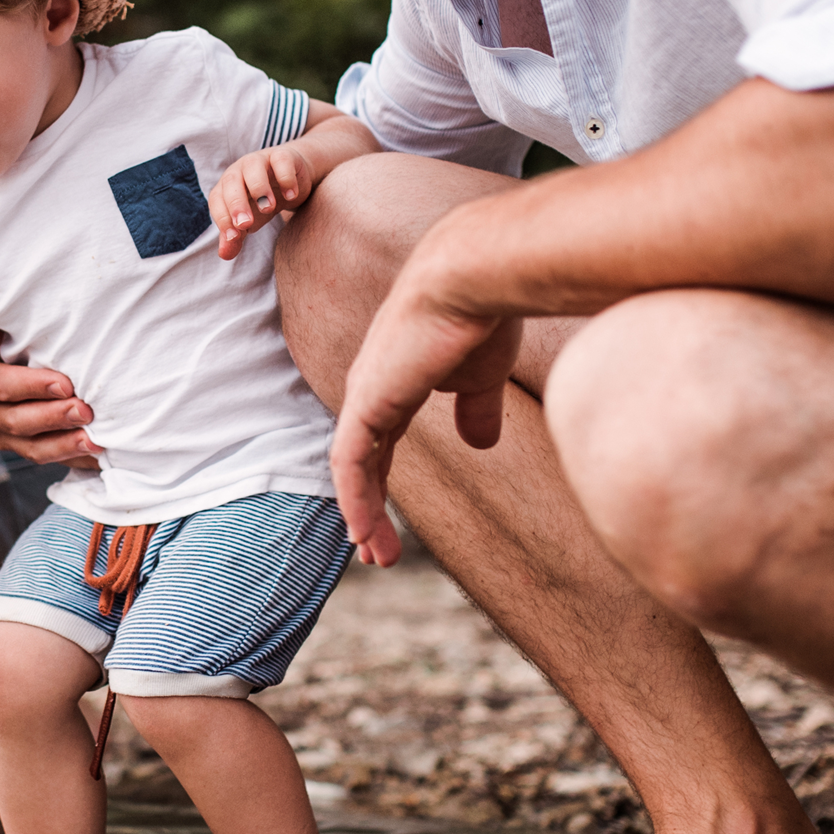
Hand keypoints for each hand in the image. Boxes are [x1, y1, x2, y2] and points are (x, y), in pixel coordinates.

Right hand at [0, 313, 101, 469]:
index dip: (32, 386)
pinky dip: (75, 459)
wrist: (8, 362)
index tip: (66, 384)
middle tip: (85, 411)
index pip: (0, 386)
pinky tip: (97, 456)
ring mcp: (2, 436)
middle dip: (54, 418)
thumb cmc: (5, 338)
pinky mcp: (23, 449)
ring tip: (95, 440)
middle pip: (18, 422)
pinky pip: (50, 459)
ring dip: (65, 445)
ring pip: (33, 448)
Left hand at [211, 142, 319, 259]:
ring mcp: (260, 160)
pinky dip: (286, 178)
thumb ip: (237, 237)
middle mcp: (239, 171)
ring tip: (269, 208)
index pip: (217, 200)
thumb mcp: (251, 221)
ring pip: (253, 167)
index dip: (222, 218)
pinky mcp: (282, 156)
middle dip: (236, 204)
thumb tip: (224, 255)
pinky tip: (291, 196)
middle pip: (231, 182)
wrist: (291, 177)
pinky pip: (281, 161)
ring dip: (259, 188)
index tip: (234, 237)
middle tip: (245, 224)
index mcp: (226, 187)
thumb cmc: (263, 201)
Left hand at [329, 251, 522, 567]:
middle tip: (376, 553)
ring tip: (376, 557)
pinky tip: (363, 532)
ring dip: (363, 515)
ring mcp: (365, 394)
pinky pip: (350, 462)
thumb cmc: (482, 314)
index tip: (390, 523)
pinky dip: (355, 499)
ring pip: (353, 468)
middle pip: (360, 460)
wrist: (475, 276)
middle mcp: (372, 388)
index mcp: (395, 381)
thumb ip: (476, 410)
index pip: (380, 441)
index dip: (381, 484)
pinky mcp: (368, 401)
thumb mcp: (481, 377)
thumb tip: (479, 445)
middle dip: (367, 508)